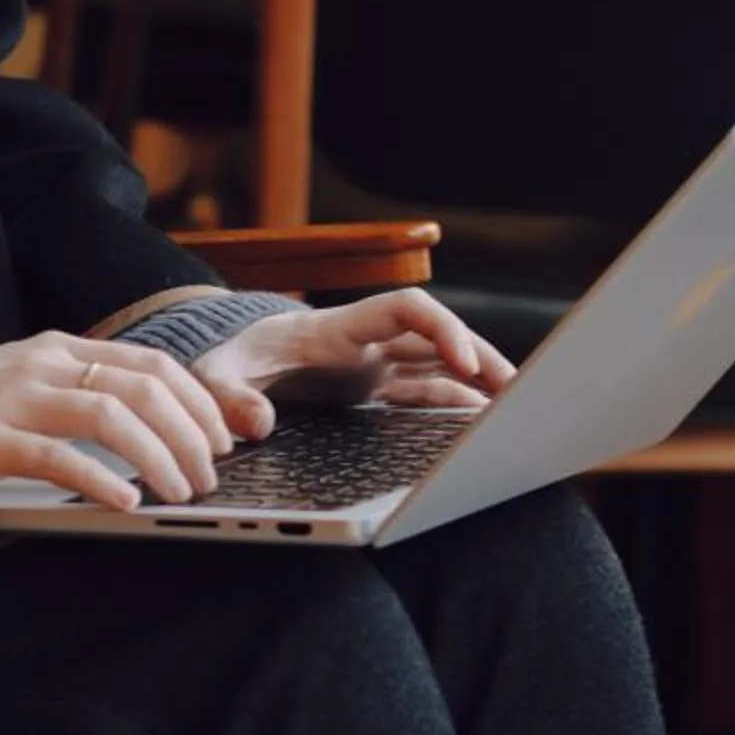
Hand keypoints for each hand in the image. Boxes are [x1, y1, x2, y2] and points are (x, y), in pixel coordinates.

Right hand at [0, 333, 234, 510]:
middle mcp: (46, 365)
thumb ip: (95, 391)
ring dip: (158, 456)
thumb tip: (171, 423)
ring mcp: (16, 400)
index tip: (224, 438)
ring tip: (179, 490)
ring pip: (109, 416)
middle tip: (208, 475)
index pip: (153, 363)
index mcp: (65, 348)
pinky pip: (57, 456)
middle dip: (189, 434)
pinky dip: (101, 479)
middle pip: (142, 388)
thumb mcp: (41, 382)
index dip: (199, 401)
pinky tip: (126, 501)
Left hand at [192, 291, 518, 440]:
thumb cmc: (228, 360)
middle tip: (516, 387)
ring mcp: (375, 364)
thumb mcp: (218, 375)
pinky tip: (480, 420)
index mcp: (341, 327)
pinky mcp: (374, 389)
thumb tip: (256, 425)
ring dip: (478, 378)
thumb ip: (229, 396)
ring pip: (440, 362)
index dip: (443, 330)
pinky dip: (455, 400)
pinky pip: (426, 389)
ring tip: (516, 403)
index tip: (465, 362)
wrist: (230, 361)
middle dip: (481, 354)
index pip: (408, 309)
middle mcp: (368, 340)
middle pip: (439, 334)